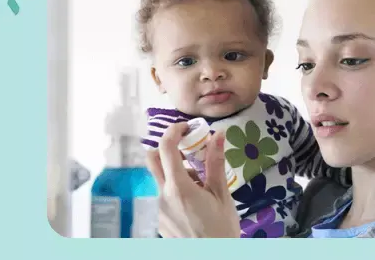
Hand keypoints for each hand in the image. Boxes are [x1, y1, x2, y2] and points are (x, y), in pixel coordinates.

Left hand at [146, 122, 240, 237]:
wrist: (213, 258)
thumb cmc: (221, 229)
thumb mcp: (222, 195)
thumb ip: (216, 163)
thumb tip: (218, 135)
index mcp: (178, 188)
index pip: (166, 148)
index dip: (174, 131)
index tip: (187, 127)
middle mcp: (162, 196)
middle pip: (152, 159)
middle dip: (168, 148)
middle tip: (189, 150)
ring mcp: (157, 209)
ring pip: (158, 178)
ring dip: (174, 170)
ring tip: (199, 182)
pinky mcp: (158, 220)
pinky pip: (162, 195)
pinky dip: (174, 188)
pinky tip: (193, 200)